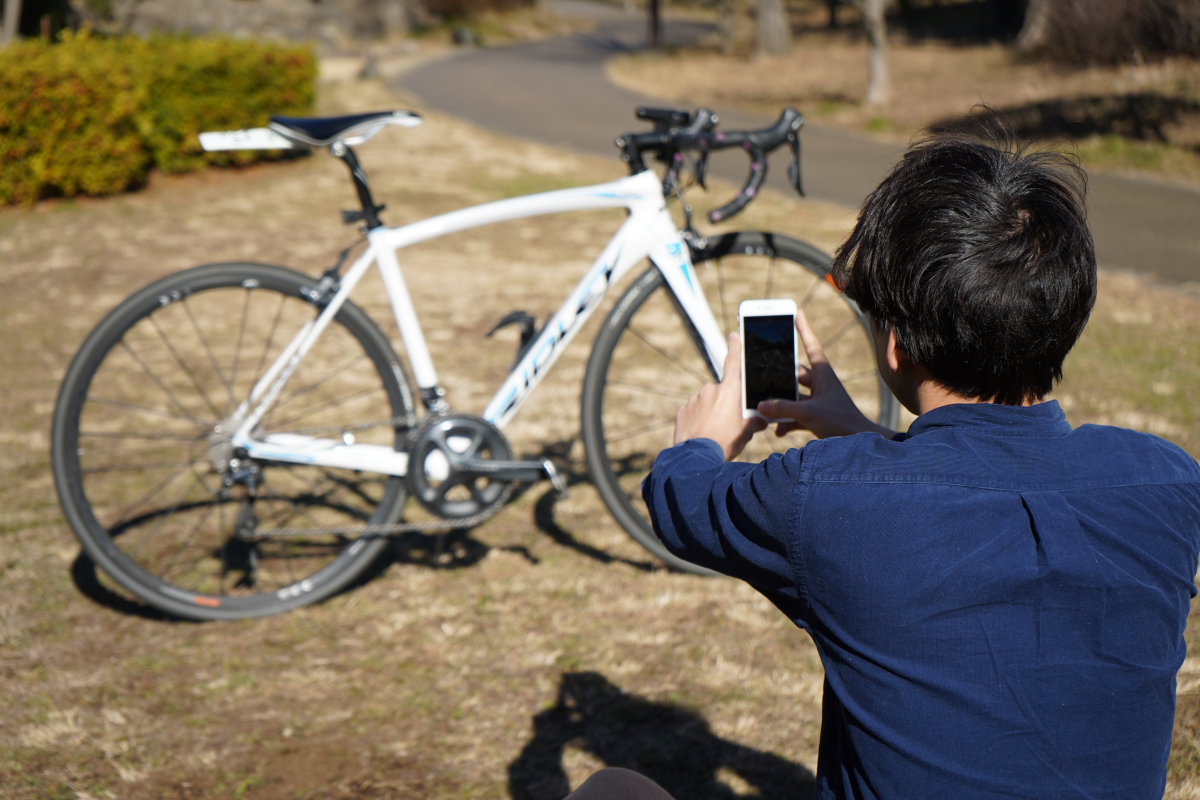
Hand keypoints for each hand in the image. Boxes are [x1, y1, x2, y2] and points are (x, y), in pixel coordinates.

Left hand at [673, 333, 766, 460]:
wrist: (697, 457)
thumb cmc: (725, 442)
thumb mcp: (746, 433)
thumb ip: (755, 422)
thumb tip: (763, 420)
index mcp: (729, 390)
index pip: (733, 362)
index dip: (735, 346)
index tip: (733, 334)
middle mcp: (710, 389)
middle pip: (721, 392)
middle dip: (725, 404)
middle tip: (728, 424)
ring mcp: (694, 399)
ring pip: (706, 402)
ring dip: (710, 413)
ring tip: (714, 432)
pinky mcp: (682, 411)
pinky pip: (693, 412)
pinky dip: (697, 420)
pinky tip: (701, 433)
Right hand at [757, 310, 895, 439]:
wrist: (858, 442)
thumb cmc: (840, 422)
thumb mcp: (809, 413)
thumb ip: (783, 408)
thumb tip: (762, 405)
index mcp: (823, 374)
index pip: (811, 346)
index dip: (804, 329)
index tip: (798, 312)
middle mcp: (820, 384)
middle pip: (794, 374)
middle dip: (779, 377)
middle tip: (762, 373)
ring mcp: (818, 400)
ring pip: (793, 396)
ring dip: (780, 404)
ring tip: (765, 410)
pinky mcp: (817, 416)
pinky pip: (796, 414)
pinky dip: (786, 421)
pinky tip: (777, 431)